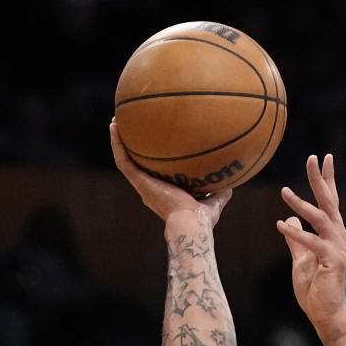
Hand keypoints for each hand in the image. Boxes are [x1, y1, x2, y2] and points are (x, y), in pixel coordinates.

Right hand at [110, 120, 231, 226]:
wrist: (190, 223)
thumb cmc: (202, 219)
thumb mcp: (214, 201)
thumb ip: (220, 191)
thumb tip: (231, 180)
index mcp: (164, 193)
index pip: (154, 175)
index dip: (151, 162)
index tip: (152, 147)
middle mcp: (150, 188)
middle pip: (136, 165)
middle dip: (132, 148)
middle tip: (129, 129)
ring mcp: (143, 185)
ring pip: (125, 160)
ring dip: (118, 141)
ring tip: (115, 122)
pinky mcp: (139, 182)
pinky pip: (123, 160)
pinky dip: (117, 144)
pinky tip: (114, 127)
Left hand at [276, 154, 345, 342]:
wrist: (327, 315)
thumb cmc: (316, 290)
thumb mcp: (301, 259)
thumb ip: (296, 239)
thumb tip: (290, 218)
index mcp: (333, 235)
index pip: (330, 202)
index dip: (326, 180)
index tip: (323, 158)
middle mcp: (339, 237)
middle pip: (329, 202)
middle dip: (320, 179)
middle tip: (312, 157)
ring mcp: (338, 248)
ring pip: (321, 218)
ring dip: (302, 203)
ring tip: (284, 191)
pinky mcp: (332, 261)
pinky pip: (312, 242)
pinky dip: (296, 233)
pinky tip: (280, 224)